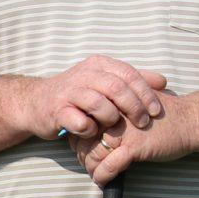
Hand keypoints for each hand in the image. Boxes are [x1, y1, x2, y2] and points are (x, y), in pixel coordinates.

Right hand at [28, 55, 167, 141]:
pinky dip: (90, 129)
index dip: (146, 93)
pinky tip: (92, 132)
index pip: (128, 74)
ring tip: (115, 128)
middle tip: (143, 122)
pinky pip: (80, 122)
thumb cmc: (76, 94)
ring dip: (111, 118)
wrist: (35, 102)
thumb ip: (132, 80)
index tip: (156, 111)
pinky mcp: (56, 111)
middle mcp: (83, 75)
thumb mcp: (104, 81)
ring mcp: (68, 92)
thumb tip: (162, 81)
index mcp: (98, 65)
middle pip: (116, 88)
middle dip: (134, 107)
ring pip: (98, 103)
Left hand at [70, 88, 198, 181]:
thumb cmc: (162, 114)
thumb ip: (114, 110)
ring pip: (93, 154)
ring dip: (91, 168)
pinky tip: (103, 180)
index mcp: (111, 103)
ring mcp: (122, 131)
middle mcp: (113, 115)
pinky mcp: (133, 146)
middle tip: (87, 165)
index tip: (81, 148)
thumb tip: (92, 124)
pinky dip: (103, 176)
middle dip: (82, 156)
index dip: (78, 138)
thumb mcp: (134, 104)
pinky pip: (109, 166)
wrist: (190, 120)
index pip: (82, 122)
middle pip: (83, 139)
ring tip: (95, 174)